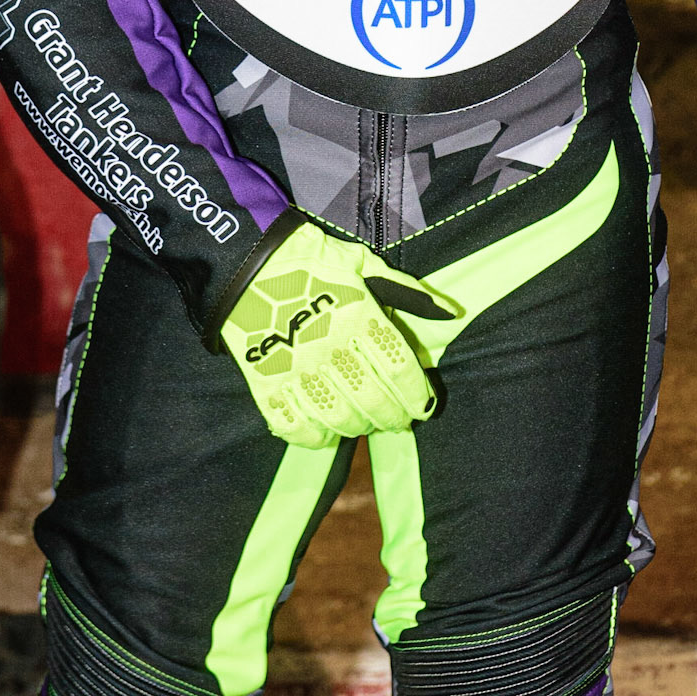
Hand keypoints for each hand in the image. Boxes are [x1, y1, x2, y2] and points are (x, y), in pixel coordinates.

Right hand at [219, 223, 453, 448]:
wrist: (246, 260)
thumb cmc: (312, 259)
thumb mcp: (363, 263)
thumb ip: (407, 291)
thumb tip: (450, 312)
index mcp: (358, 315)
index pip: (399, 369)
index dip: (417, 395)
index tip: (423, 405)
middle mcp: (331, 347)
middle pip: (374, 401)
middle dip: (394, 418)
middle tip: (400, 420)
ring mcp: (297, 368)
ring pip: (340, 419)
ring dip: (360, 428)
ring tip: (366, 422)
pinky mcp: (266, 382)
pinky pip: (296, 427)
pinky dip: (316, 436)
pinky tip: (327, 429)